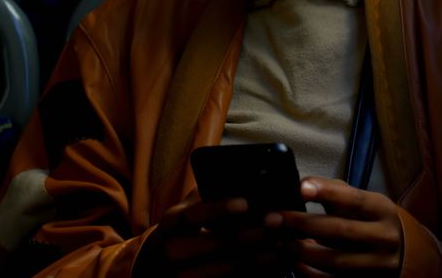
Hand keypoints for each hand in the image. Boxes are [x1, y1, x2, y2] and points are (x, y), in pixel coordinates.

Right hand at [133, 192, 291, 277]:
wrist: (157, 266)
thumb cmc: (183, 229)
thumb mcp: (189, 208)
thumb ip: (208, 193)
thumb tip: (243, 174)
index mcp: (172, 222)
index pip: (194, 213)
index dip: (219, 208)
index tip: (245, 202)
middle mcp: (172, 249)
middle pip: (214, 243)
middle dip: (249, 234)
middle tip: (276, 223)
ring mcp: (181, 275)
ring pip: (226, 268)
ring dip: (259, 256)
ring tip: (284, 244)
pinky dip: (254, 273)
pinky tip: (274, 265)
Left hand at [265, 177, 403, 276]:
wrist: (404, 254)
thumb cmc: (374, 221)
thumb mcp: (364, 203)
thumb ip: (336, 193)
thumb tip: (302, 185)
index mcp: (382, 211)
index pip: (354, 199)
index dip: (327, 192)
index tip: (301, 188)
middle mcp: (383, 238)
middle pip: (341, 231)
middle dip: (303, 224)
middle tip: (274, 219)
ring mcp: (377, 265)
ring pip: (336, 261)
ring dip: (304, 252)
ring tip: (281, 243)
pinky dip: (311, 273)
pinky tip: (296, 263)